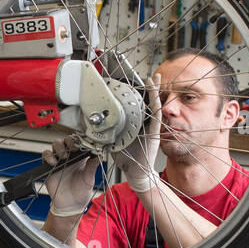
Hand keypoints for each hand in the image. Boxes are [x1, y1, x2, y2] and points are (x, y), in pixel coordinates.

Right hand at [44, 135, 96, 216]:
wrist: (71, 205)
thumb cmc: (81, 192)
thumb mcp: (89, 178)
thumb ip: (92, 166)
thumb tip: (99, 153)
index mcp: (80, 157)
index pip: (78, 142)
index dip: (79, 139)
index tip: (81, 143)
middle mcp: (69, 156)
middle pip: (66, 140)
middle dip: (68, 141)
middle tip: (72, 148)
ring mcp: (58, 160)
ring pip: (55, 145)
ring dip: (59, 147)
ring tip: (63, 156)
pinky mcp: (49, 166)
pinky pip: (46, 155)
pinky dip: (49, 156)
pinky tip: (54, 163)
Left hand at [113, 74, 161, 192]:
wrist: (135, 172)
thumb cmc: (125, 158)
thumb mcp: (113, 140)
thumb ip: (107, 130)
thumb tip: (92, 122)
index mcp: (134, 124)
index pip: (134, 105)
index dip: (133, 94)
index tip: (129, 82)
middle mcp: (143, 124)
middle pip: (145, 102)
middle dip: (146, 88)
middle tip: (145, 75)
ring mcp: (150, 127)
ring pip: (153, 105)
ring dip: (154, 90)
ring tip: (154, 77)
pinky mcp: (154, 132)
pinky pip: (156, 114)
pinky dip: (155, 101)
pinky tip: (154, 92)